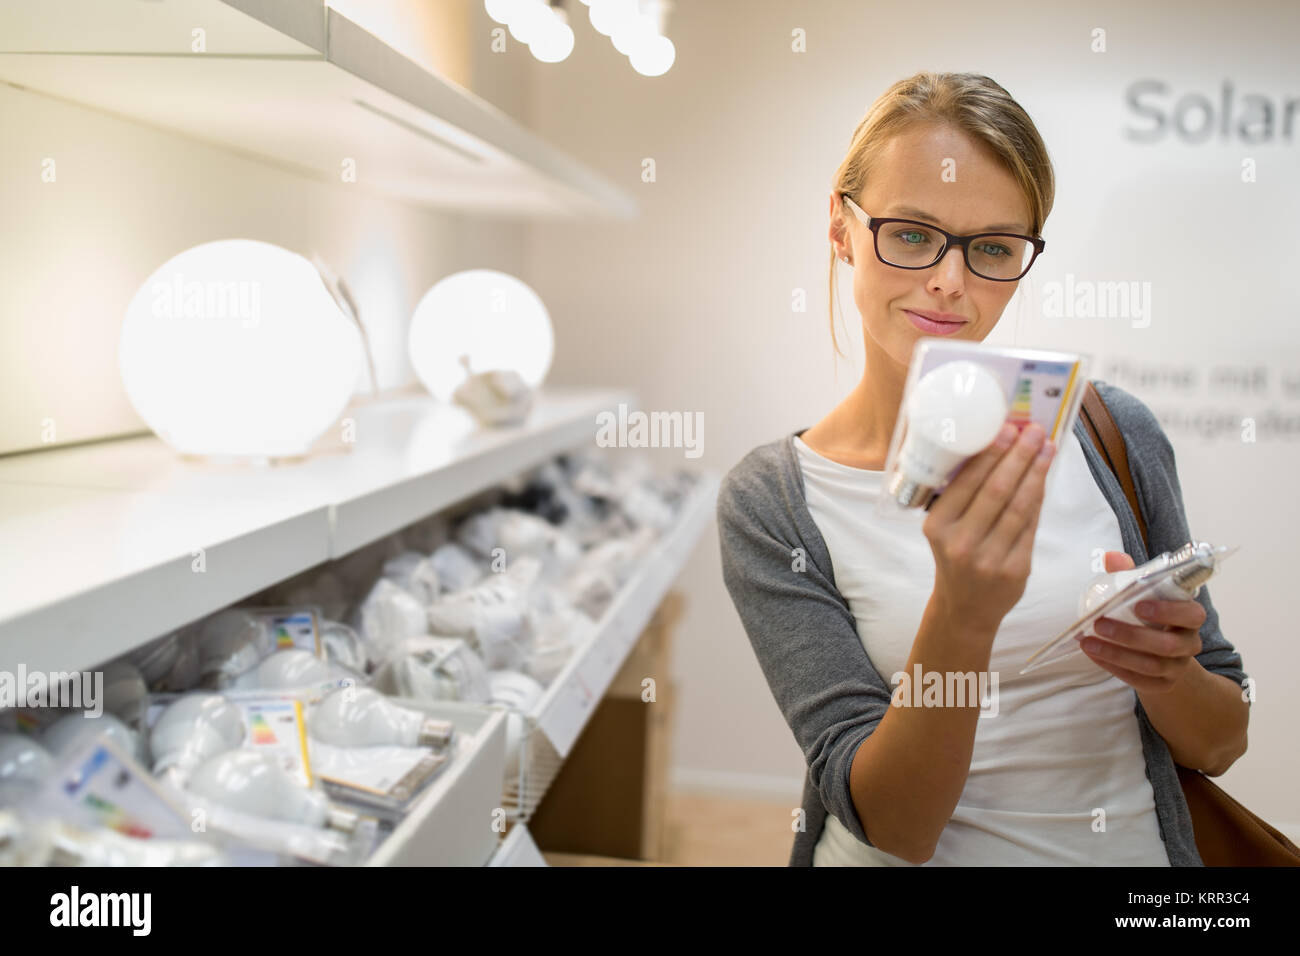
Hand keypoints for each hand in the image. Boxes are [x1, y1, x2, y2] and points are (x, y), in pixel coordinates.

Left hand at [1080, 551, 1206, 693]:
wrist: (1166, 655)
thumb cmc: (1152, 615)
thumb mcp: (1145, 593)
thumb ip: (1130, 574)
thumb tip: (1110, 556)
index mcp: (1190, 617)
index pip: (1192, 614)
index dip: (1169, 611)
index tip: (1139, 605)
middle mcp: (1189, 643)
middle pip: (1167, 644)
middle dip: (1131, 635)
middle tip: (1100, 623)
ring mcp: (1177, 667)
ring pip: (1151, 665)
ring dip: (1116, 653)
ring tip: (1088, 642)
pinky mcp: (1163, 685)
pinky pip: (1140, 680)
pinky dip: (1114, 668)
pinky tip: (1094, 655)